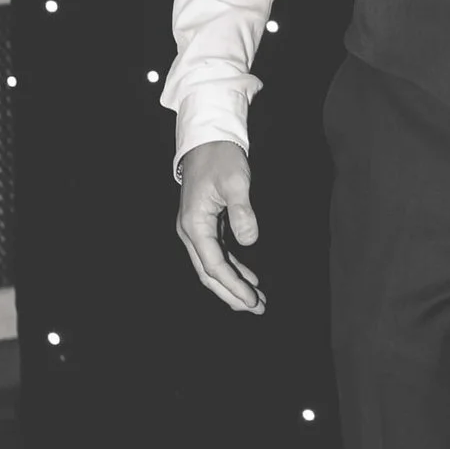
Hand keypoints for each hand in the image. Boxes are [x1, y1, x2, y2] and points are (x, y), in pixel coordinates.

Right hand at [176, 140, 264, 313]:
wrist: (206, 140)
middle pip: (210, 273)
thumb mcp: (235, 182)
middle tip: (259, 308)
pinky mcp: (205, 226)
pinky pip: (217, 255)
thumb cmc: (221, 158)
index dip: (234, 285)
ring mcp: (196, 230)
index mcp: (194, 225)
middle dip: (232, 294)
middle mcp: (190, 232)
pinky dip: (233, 269)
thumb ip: (242, 212)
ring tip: (257, 300)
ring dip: (233, 284)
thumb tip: (249, 241)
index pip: (214, 265)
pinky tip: (249, 279)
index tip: (253, 299)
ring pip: (212, 267)